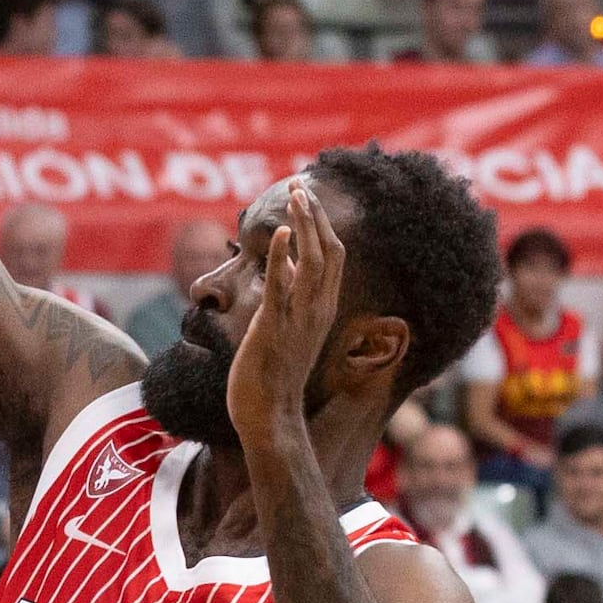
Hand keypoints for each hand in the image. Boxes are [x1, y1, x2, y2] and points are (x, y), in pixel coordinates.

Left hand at [225, 189, 339, 460]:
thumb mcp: (287, 331)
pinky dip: (284, 256)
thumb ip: (291, 299)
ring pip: (312, 261)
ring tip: (296, 193)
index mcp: (322, 309)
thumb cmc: (274, 379)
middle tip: (300, 184)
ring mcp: (299, 318)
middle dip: (316, 214)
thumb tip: (286, 268)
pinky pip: (283, 286)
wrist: (271, 419)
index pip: (332, 257)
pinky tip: (282, 231)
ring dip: (305, 224)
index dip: (322, 224)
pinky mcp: (274, 328)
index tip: (307, 198)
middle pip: (328, 251)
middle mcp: (317, 310)